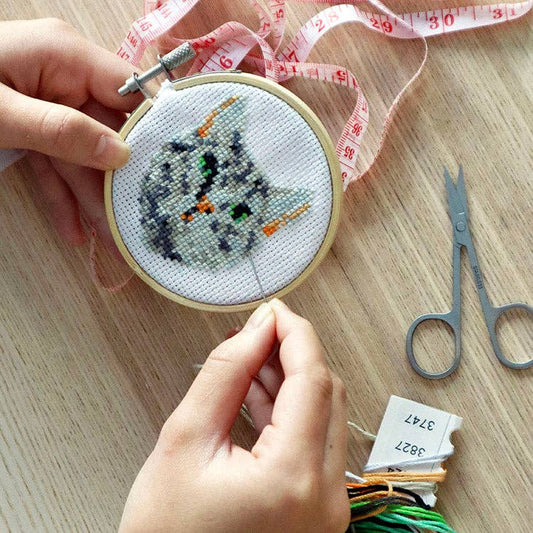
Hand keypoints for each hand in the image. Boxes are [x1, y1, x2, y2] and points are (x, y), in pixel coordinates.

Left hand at [0, 19, 141, 254]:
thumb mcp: (2, 113)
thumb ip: (63, 132)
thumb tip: (120, 155)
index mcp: (63, 56)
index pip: (128, 90)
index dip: (153, 127)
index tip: (173, 167)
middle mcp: (62, 79)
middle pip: (107, 134)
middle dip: (120, 181)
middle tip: (140, 220)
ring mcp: (47, 106)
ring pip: (83, 158)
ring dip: (94, 200)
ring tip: (112, 241)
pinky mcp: (32, 130)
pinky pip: (56, 165)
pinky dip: (63, 197)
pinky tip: (76, 231)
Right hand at [120, 299, 349, 531]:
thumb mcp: (185, 441)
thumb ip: (224, 374)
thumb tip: (255, 329)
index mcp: (292, 478)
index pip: (312, 378)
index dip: (294, 333)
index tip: (274, 310)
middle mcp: (324, 497)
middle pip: (326, 394)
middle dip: (293, 353)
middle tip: (260, 331)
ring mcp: (326, 507)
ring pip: (324, 416)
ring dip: (291, 380)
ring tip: (254, 358)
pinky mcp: (317, 510)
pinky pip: (315, 442)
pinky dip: (291, 412)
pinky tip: (261, 392)